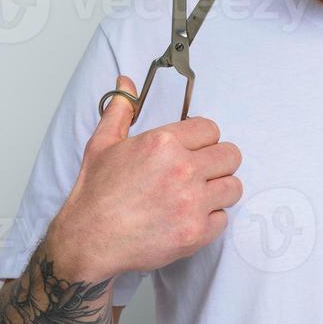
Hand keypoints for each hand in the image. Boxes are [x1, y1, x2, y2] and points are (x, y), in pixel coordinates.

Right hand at [44, 75, 244, 281]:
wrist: (89, 241)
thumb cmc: (95, 196)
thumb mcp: (102, 144)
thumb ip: (121, 109)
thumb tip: (126, 83)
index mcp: (163, 143)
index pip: (211, 129)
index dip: (202, 139)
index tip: (193, 149)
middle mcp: (183, 170)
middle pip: (231, 155)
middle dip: (218, 162)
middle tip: (199, 172)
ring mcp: (192, 203)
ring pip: (233, 187)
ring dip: (218, 190)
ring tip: (196, 195)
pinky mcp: (196, 232)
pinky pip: (223, 219)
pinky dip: (210, 220)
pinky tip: (188, 218)